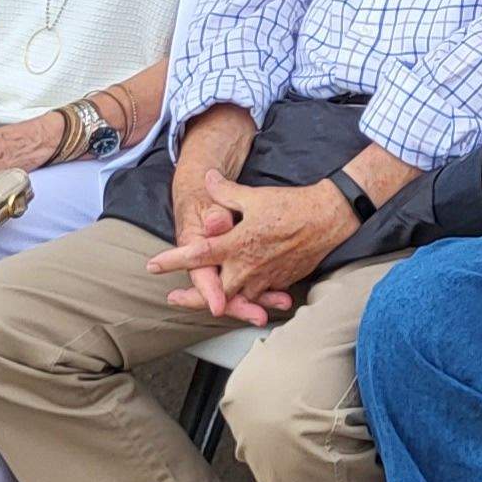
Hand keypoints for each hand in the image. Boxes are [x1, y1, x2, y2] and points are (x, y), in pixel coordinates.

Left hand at [147, 177, 354, 326]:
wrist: (328, 218)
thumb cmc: (291, 205)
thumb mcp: (254, 195)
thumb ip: (226, 191)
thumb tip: (208, 179)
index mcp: (236, 244)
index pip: (197, 256)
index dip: (172, 262)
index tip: (153, 266)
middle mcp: (247, 266)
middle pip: (214, 292)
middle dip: (193, 299)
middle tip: (175, 299)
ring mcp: (265, 277)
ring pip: (237, 299)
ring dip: (221, 301)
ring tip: (209, 302)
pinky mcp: (281, 281)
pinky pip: (260, 294)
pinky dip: (248, 297)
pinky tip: (241, 294)